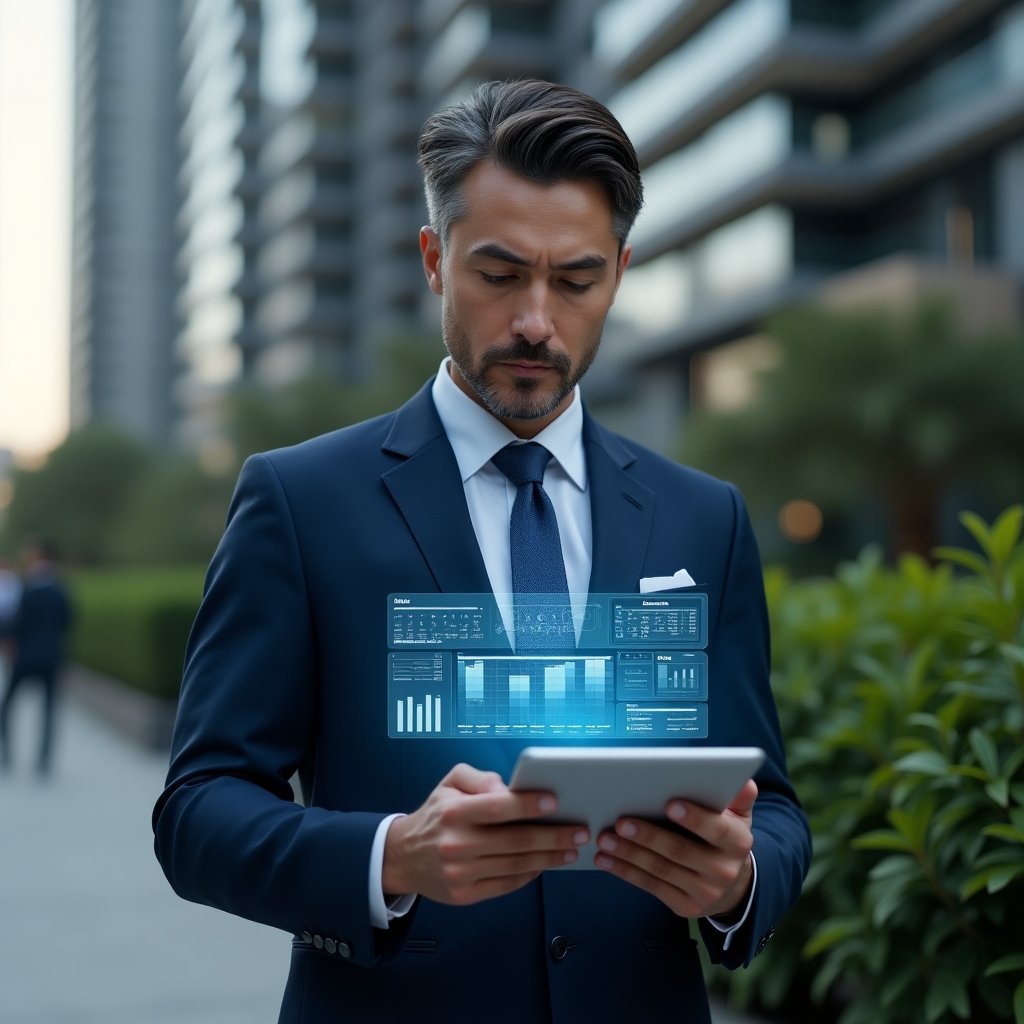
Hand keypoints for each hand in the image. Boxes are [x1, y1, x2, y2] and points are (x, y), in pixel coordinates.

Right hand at [382, 763, 589, 905]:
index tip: (555, 801)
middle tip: (581, 830)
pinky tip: (546, 864)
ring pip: (516, 864)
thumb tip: (511, 788)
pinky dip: (530, 875)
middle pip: (515, 841)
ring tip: (572, 849)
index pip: (496, 807)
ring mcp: (460, 873)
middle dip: (553, 836)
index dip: (527, 805)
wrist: (404, 856)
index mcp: (453, 812)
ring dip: (549, 858)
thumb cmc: (436, 814)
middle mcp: (456, 843)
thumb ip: (480, 778)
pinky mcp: (465, 895)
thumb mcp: (449, 783)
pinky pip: (506, 884)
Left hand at [593, 779, 756, 919]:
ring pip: (661, 870)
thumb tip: (743, 780)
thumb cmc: (725, 837)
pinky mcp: (685, 907)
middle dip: (648, 836)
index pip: (717, 829)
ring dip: (629, 854)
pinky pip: (651, 887)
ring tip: (605, 838)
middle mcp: (723, 870)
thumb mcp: (739, 817)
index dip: (695, 818)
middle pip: (680, 851)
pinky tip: (606, 859)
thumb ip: (739, 797)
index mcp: (738, 842)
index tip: (669, 803)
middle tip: (620, 821)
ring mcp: (704, 892)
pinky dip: (625, 872)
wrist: (732, 886)